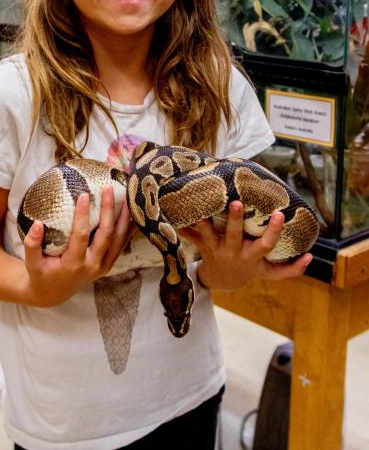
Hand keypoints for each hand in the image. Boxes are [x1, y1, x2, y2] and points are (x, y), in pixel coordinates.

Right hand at [21, 186, 130, 306]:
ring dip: (123, 219)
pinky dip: (127, 231)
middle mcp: (92, 266)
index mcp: (73, 264)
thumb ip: (32, 244)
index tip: (84, 195)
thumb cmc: (41, 275)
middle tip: (107, 189)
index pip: (81, 236)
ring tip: (126, 197)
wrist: (52, 295)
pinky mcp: (107, 265)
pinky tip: (133, 216)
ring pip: (118, 240)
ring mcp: (102, 266)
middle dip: (108, 210)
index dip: (83, 216)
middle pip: (106, 235)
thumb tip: (37, 224)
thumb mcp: (31, 263)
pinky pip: (120, 246)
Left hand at [181, 201, 312, 290]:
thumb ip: (290, 269)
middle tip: (237, 202)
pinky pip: (191, 238)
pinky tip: (175, 217)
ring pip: (209, 236)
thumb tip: (310, 257)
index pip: (266, 245)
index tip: (279, 215)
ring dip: (204, 224)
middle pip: (235, 236)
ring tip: (200, 210)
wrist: (221, 283)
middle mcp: (233, 252)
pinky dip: (184, 229)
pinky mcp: (202, 247)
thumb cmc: (248, 271)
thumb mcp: (269, 273)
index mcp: (251, 257)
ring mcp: (216, 250)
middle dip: (236, 220)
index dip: (273, 231)